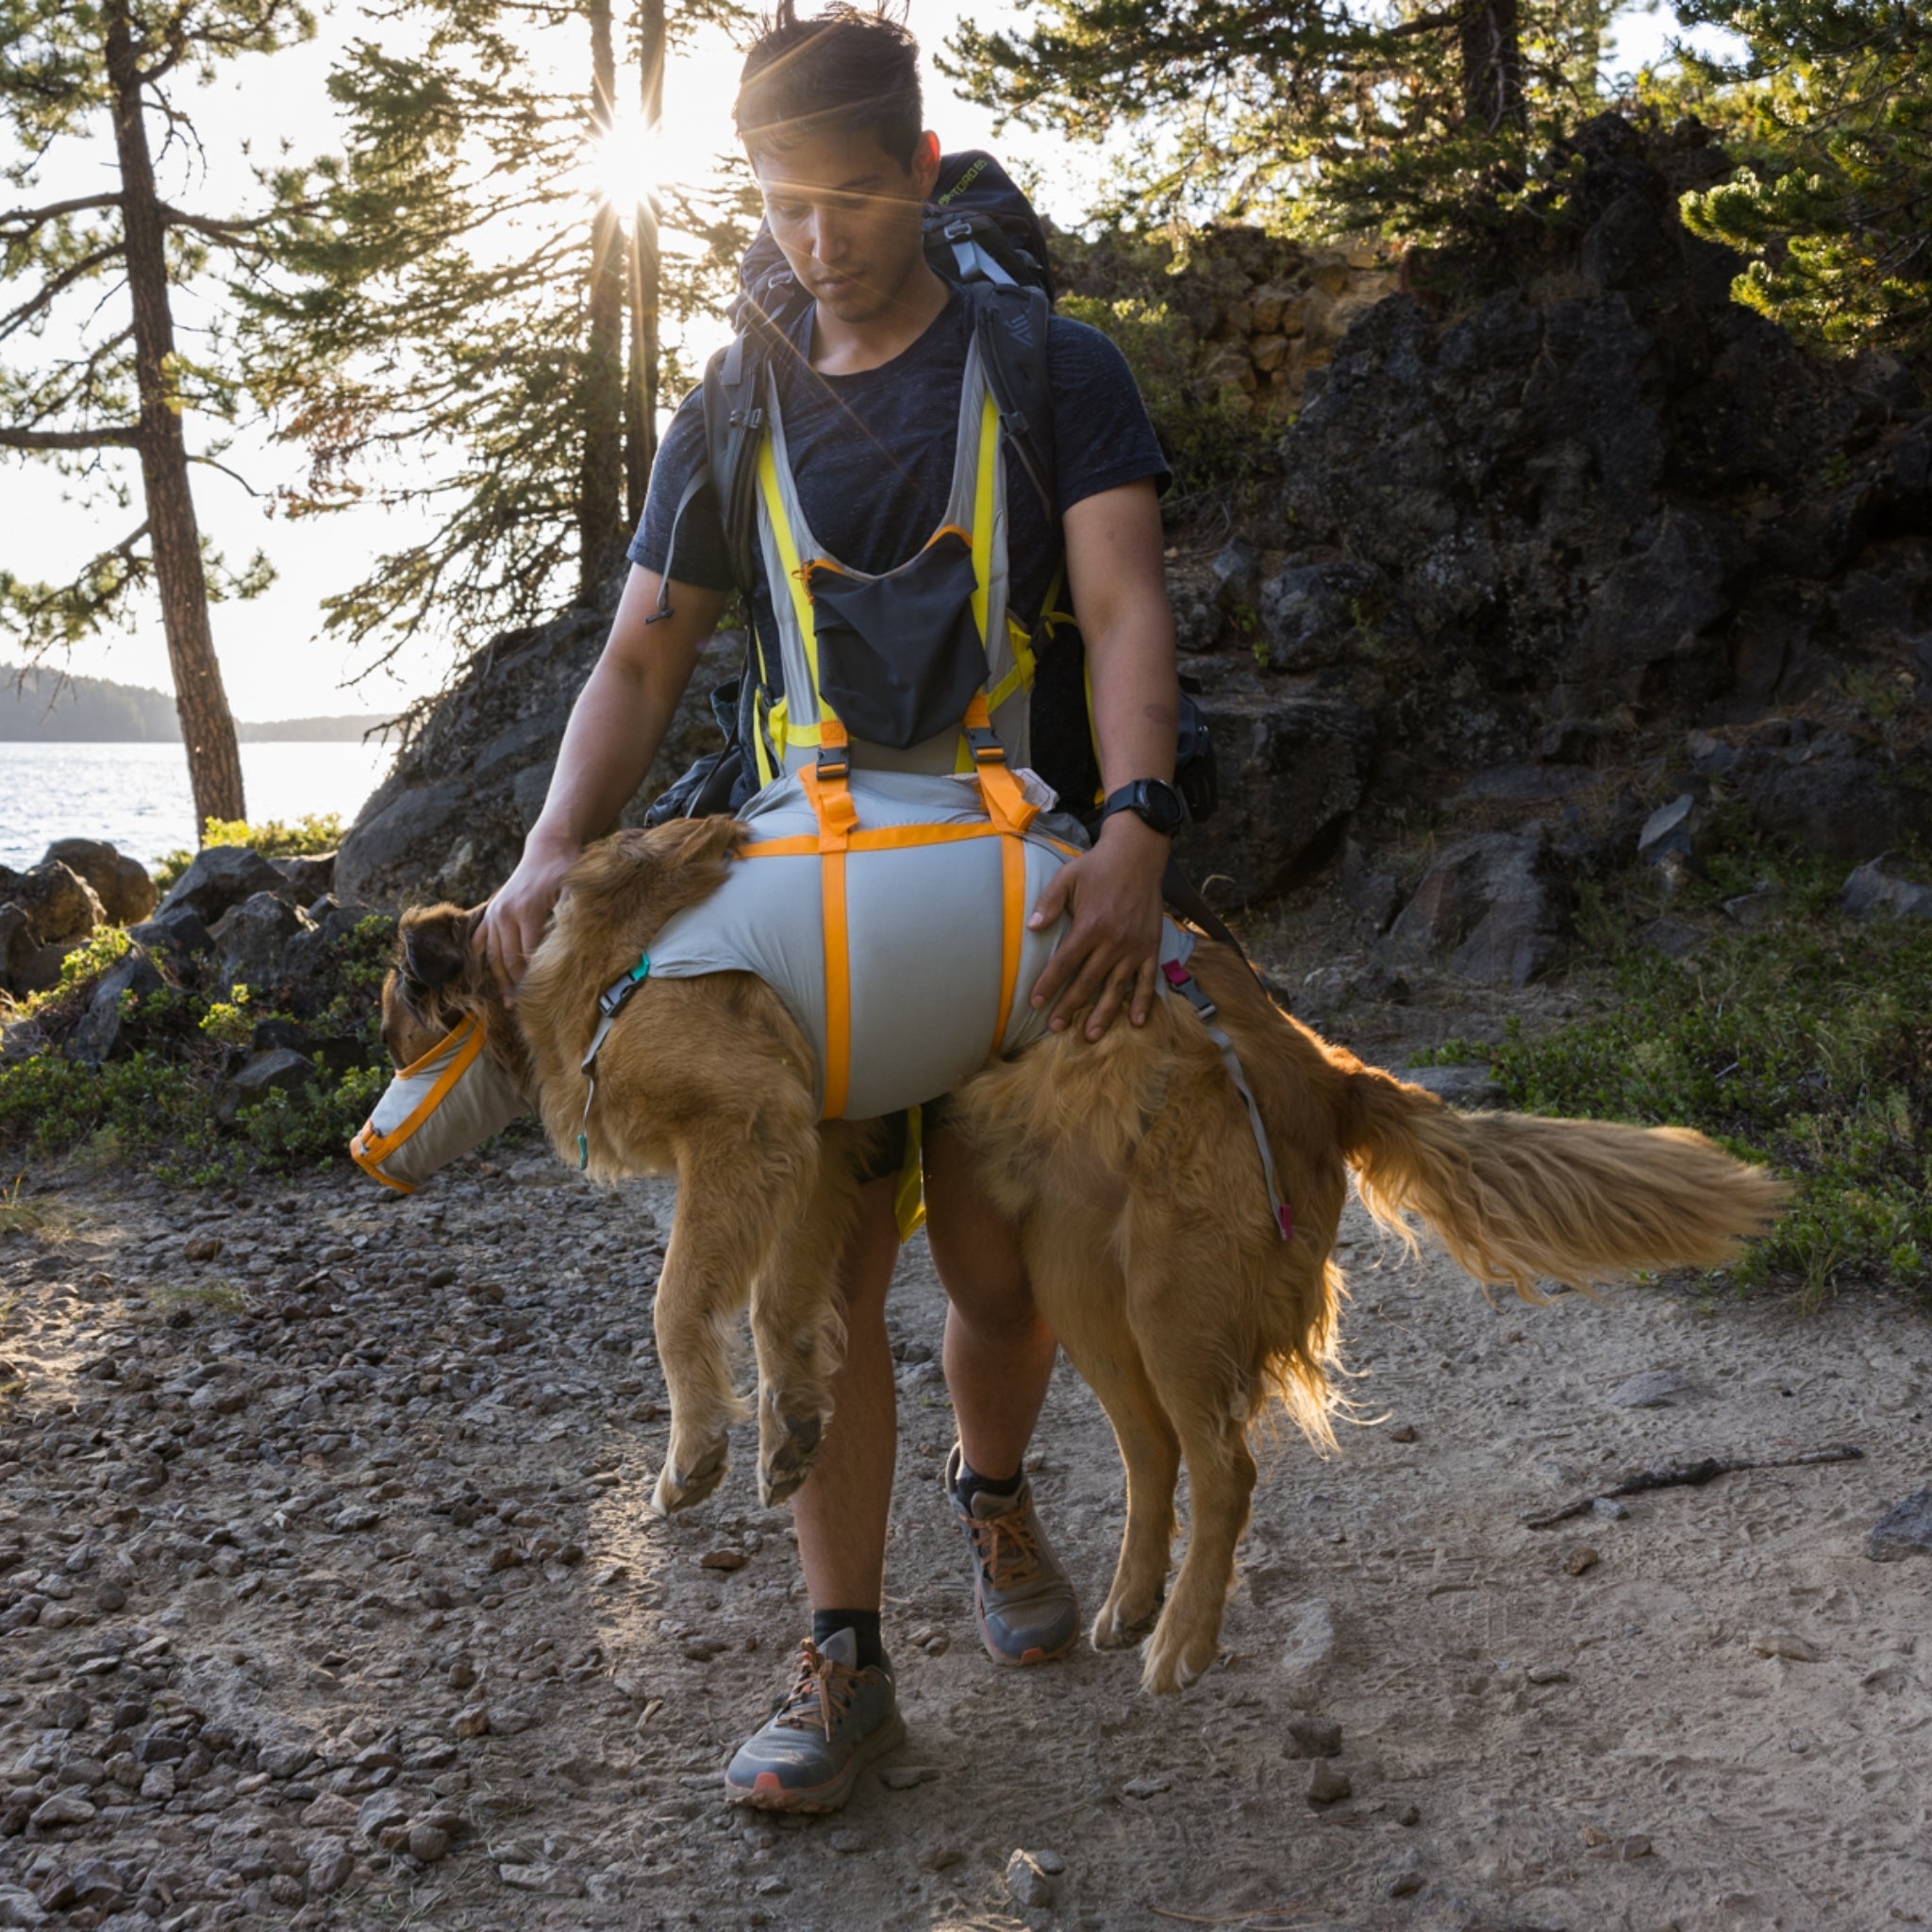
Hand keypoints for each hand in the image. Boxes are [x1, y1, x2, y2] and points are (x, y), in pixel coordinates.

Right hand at [476, 827, 579, 1002]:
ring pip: (492, 954)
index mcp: (527, 911)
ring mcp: (495, 913)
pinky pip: (480, 941)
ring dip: (499, 980)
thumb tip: (573, 945)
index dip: (532, 978)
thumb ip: (571, 915)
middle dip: (515, 985)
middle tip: (523, 1009)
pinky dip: (481, 961)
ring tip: (508, 1002)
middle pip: (507, 959)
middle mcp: (505, 914)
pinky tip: (484, 980)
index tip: (541, 998)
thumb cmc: (566, 871)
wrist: (548, 850)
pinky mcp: (491, 911)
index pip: (526, 954)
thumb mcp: (575, 889)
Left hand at [1025, 813, 1167, 1040]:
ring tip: (1091, 1035)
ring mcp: (1135, 947)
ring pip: (1116, 987)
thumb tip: (1032, 928)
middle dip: (1069, 1007)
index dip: (1048, 984)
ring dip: (1103, 1014)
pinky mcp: (1151, 947)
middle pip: (1087, 982)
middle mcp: (1113, 941)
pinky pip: (1148, 979)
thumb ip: (1049, 903)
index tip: (1035, 1003)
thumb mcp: (1067, 877)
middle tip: (1055, 1027)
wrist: (1138, 855)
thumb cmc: (1097, 866)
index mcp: (1090, 926)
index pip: (1064, 963)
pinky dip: (1142, 1001)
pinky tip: (1135, 1022)